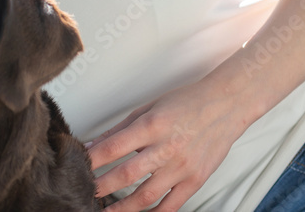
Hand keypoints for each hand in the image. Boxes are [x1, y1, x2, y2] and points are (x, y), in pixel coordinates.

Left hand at [86, 80, 247, 210]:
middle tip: (85, 194)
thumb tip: (94, 145)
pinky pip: (172, 205)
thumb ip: (120, 129)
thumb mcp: (148, 108)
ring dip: (122, 208)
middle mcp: (166, 148)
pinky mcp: (196, 180)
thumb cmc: (187, 102)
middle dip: (102, 187)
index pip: (113, 148)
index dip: (93, 161)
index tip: (78, 169)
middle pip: (126, 175)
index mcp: (152, 126)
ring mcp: (182, 167)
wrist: (226, 105)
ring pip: (146, 196)